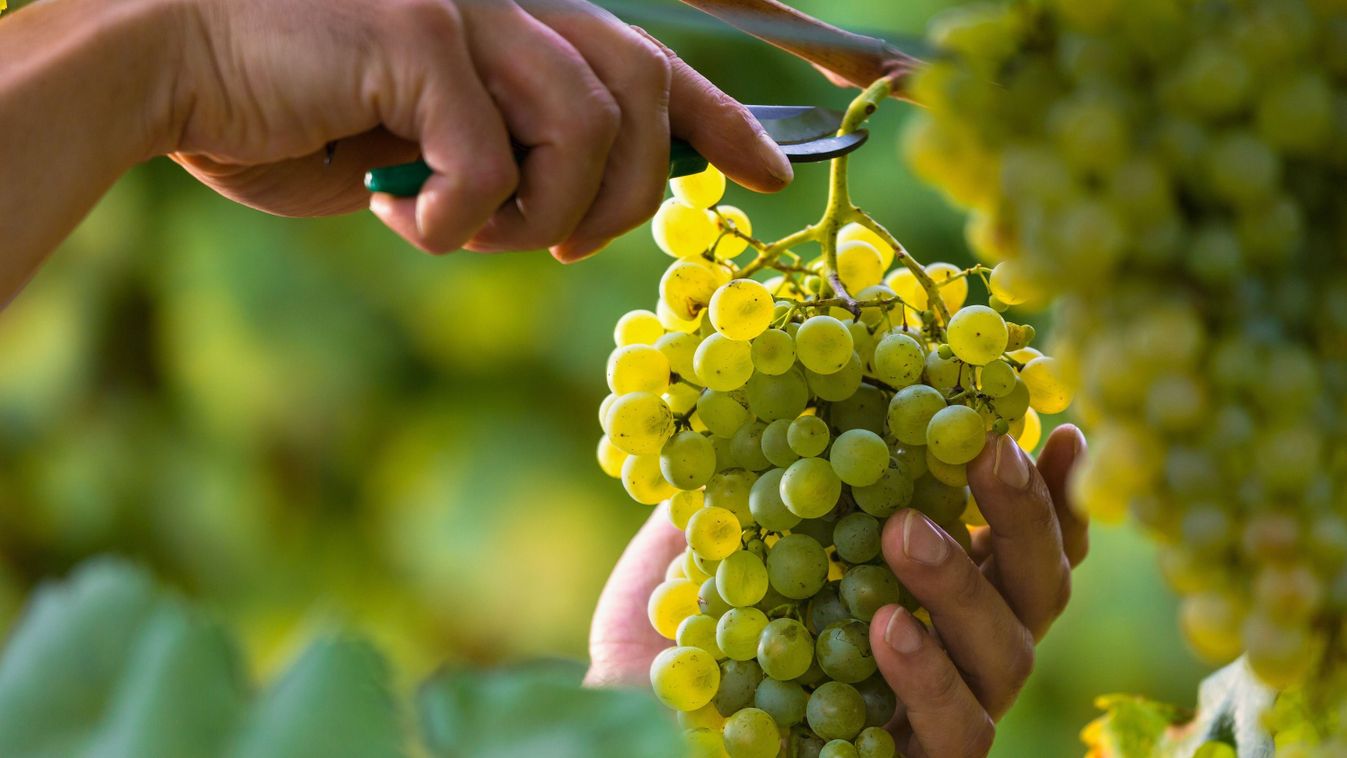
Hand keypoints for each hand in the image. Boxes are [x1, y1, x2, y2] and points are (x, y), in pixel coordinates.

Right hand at [167, 0, 791, 259]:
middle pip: (641, 101)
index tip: (771, 177)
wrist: (169, 70)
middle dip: (623, 200)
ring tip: (473, 232)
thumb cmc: (297, 117)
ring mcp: (467, 5)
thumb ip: (515, 156)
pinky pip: (492, 163)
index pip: (653, 66)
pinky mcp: (419, 36)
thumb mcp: (431, 147)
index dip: (723, 123)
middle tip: (560, 249)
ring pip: (587, 130)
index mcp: (520, 19)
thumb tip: (589, 207)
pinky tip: (405, 217)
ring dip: (541, 216)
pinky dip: (457, 221)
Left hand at [585, 424, 1087, 757]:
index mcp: (926, 591)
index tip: (1058, 425)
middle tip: (988, 450)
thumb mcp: (705, 542)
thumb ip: (750, 475)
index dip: (1048, 489)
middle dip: (1023, 515)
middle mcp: (951, 652)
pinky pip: (952, 730)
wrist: (631, 734)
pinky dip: (925, 675)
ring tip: (906, 531)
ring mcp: (936, 717)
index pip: (1015, 541)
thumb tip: (771, 375)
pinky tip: (888, 625)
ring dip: (962, 585)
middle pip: (1034, 589)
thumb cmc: (670, 641)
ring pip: (1006, 657)